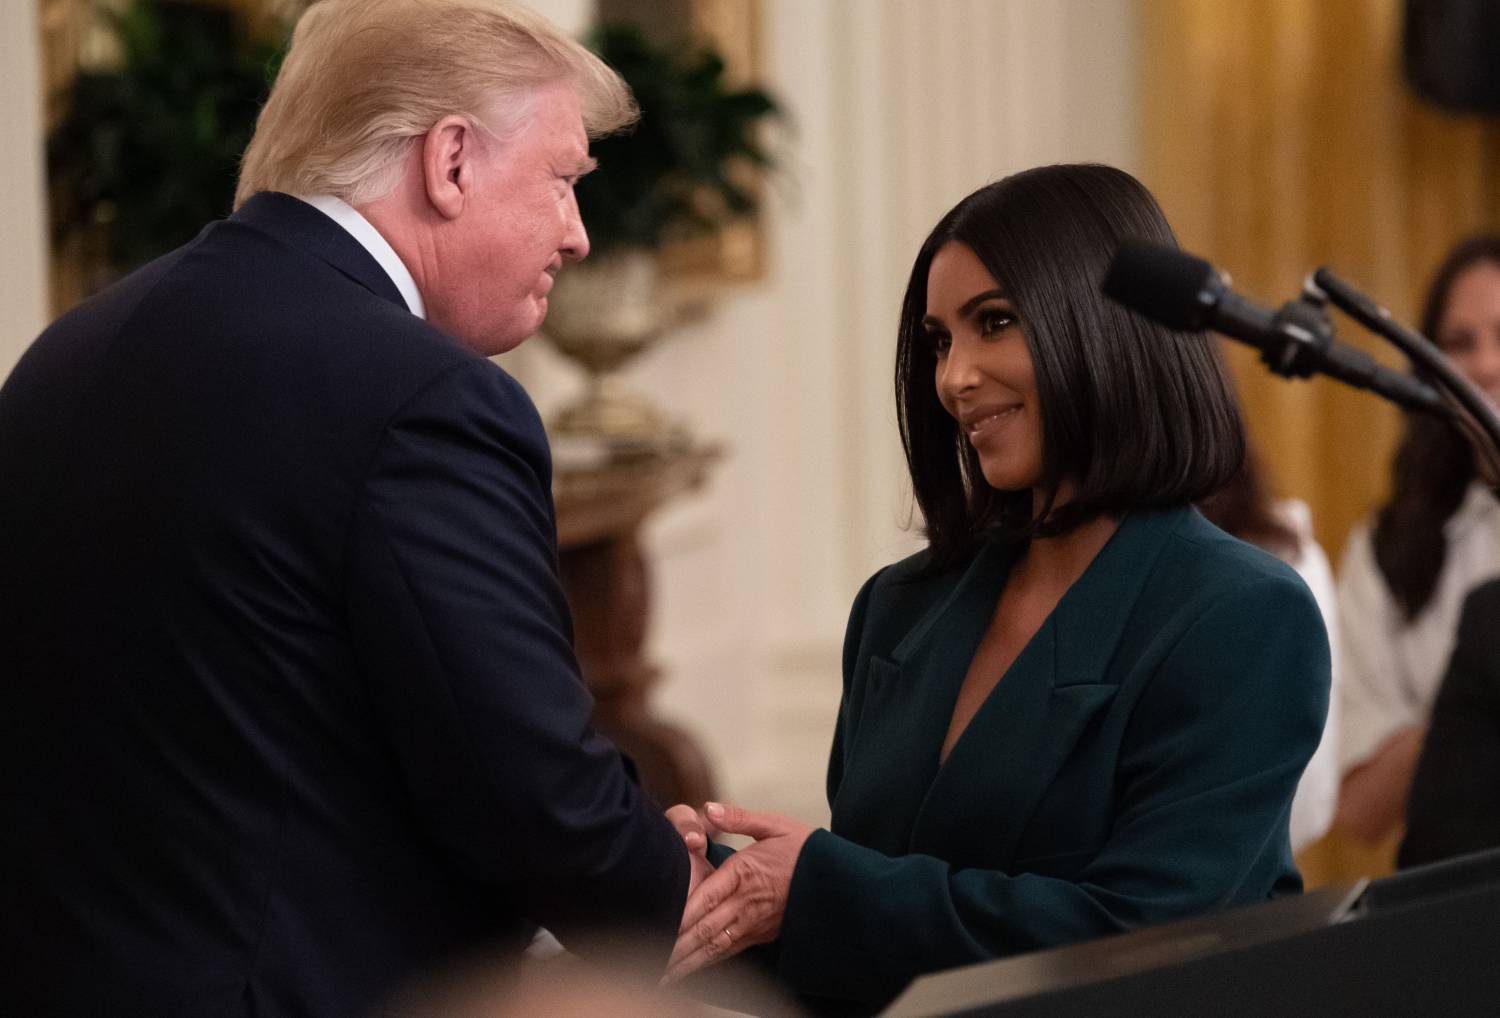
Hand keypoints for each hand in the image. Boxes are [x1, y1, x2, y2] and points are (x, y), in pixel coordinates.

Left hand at [662, 802, 813, 982]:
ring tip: (665, 975)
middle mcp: (748, 902)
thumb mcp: (775, 824)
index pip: (705, 898)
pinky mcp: (764, 933)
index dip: (679, 915)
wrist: (842, 879)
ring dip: (690, 961)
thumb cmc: (805, 847)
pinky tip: (694, 968)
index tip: (657, 926)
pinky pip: (732, 950)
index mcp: (745, 873)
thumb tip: (707, 808)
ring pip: (716, 946)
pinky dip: (710, 962)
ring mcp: (757, 922)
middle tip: (651, 963)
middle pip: (705, 929)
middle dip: (677, 947)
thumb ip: (739, 817)